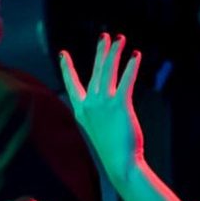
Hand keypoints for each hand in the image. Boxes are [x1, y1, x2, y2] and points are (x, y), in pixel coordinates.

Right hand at [60, 33, 144, 180]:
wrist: (120, 164)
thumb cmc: (112, 150)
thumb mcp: (99, 130)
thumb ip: (99, 115)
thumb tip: (107, 105)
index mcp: (81, 111)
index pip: (71, 85)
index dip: (67, 69)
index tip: (63, 54)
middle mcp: (89, 104)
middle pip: (95, 71)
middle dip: (101, 52)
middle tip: (105, 36)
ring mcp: (103, 103)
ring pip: (108, 71)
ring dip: (114, 52)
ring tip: (120, 39)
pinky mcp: (120, 105)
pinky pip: (126, 80)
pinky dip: (131, 66)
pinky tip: (136, 55)